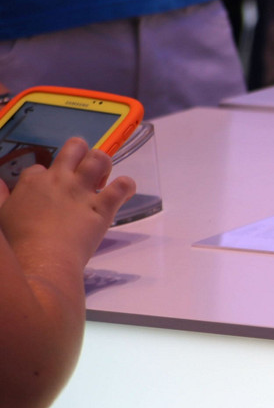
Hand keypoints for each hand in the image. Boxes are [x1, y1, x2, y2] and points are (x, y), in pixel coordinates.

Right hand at [0, 138, 134, 271]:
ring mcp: (82, 191)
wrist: (41, 260)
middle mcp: (59, 180)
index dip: (44, 176)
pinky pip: (122, 186)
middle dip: (80, 151)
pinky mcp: (103, 207)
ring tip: (101, 178)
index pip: (39, 167)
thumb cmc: (17, 243)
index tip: (47, 191)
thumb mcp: (0, 215)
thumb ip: (0, 197)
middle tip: (82, 170)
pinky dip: (127, 185)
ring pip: (99, 158)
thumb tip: (0, 183)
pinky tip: (124, 192)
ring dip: (103, 163)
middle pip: (74, 147)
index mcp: (32, 182)